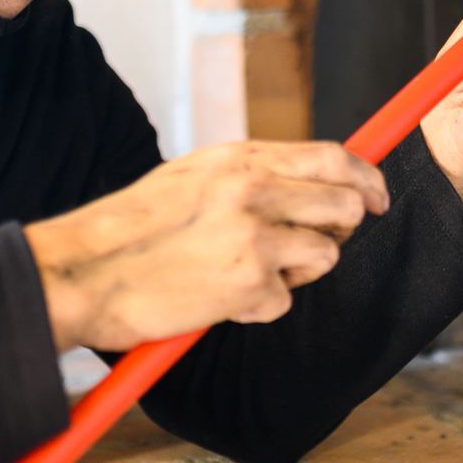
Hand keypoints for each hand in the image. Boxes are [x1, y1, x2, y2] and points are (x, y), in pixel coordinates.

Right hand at [22, 141, 388, 351]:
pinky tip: (219, 298)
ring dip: (297, 272)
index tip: (377, 197)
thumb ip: (250, 174)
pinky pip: (286, 300)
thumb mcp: (194, 177)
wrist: (85, 271)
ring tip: (247, 273)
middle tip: (310, 245)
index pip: (332, 156)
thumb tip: (310, 179)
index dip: (366, 177)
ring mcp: (254, 237)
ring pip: (325, 256)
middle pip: (346, 205)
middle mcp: (253, 190)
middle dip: (340, 229)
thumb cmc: (134, 228)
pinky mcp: (249, 284)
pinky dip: (258, 307)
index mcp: (240, 159)